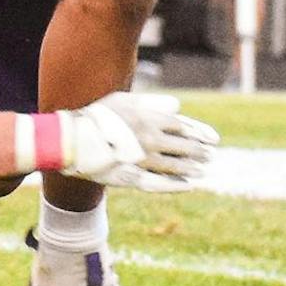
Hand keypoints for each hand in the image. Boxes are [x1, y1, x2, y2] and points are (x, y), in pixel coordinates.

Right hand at [55, 91, 219, 191]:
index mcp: (148, 119)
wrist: (72, 140)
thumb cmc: (98, 116)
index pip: (183, 127)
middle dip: (199, 152)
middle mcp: (149, 140)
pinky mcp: (132, 178)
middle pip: (183, 147)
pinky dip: (175, 185)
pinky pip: (159, 183)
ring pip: (174, 166)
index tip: (214, 139)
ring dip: (191, 169)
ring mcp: (141, 161)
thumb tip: (178, 107)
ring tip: (202, 171)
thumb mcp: (125, 100)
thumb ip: (153, 102)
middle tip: (210, 156)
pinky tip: (188, 185)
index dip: (200, 133)